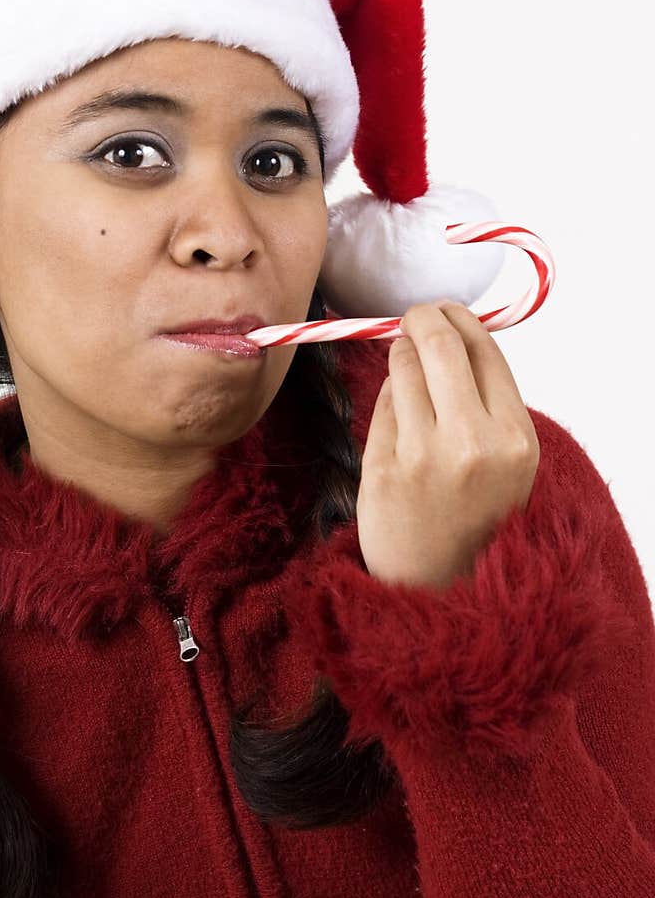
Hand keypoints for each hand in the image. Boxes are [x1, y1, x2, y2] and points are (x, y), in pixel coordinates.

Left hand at [356, 300, 540, 588]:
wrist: (441, 586)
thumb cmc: (473, 515)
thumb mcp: (505, 459)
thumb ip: (485, 400)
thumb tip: (448, 333)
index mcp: (515, 438)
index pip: (484, 350)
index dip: (459, 319)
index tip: (443, 311)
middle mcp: (473, 443)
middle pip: (439, 344)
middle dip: (422, 319)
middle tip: (413, 317)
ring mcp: (424, 456)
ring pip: (402, 367)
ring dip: (400, 356)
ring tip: (404, 367)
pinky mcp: (382, 468)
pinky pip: (382, 405)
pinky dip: (387, 398)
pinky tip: (397, 412)